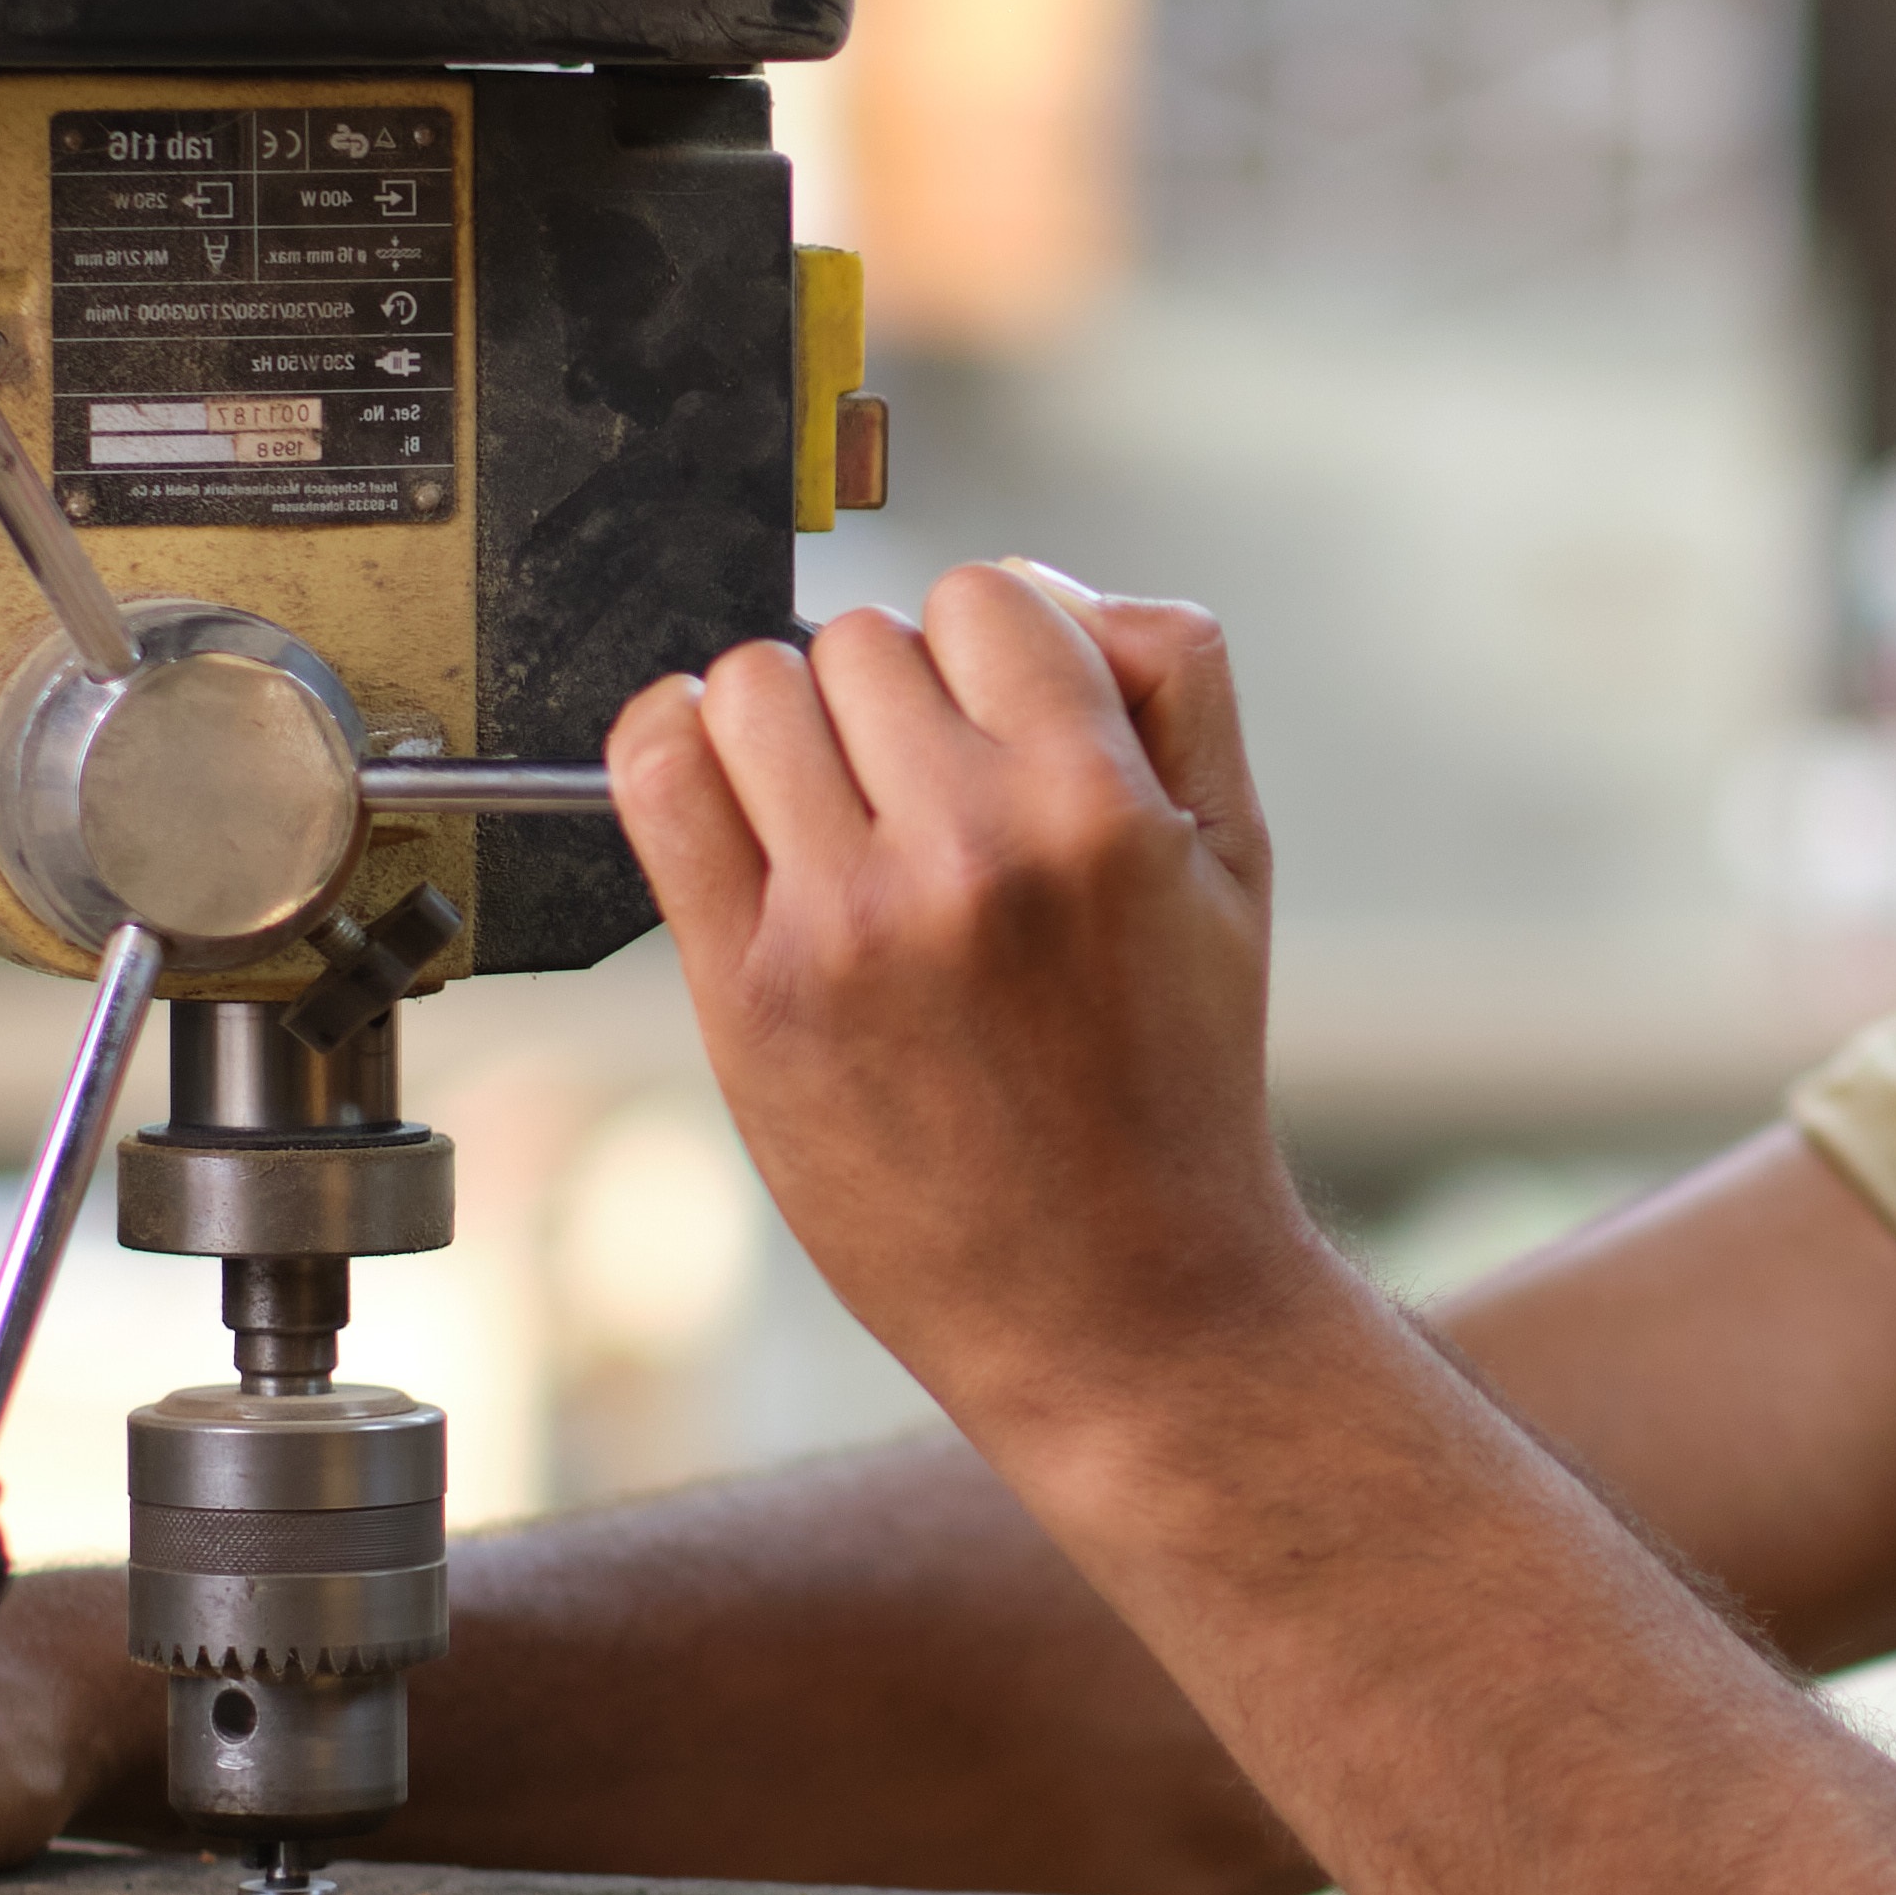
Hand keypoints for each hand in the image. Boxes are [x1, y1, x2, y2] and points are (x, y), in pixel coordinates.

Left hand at [605, 565, 1340, 1435]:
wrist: (1119, 1305)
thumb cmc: (1175, 1087)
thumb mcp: (1237, 867)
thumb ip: (1177, 687)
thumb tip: (1056, 589)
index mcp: (1100, 809)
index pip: (989, 595)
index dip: (989, 644)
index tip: (992, 716)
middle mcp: (968, 851)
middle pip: (862, 638)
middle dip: (891, 698)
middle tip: (924, 798)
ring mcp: (846, 921)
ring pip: (753, 685)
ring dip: (787, 725)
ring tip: (835, 812)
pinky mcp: (749, 991)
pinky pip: (657, 777)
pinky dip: (676, 752)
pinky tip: (729, 801)